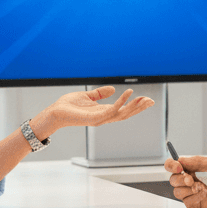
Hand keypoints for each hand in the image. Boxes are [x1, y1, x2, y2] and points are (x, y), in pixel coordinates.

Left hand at [31, 86, 154, 135]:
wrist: (55, 112)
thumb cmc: (68, 106)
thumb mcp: (87, 96)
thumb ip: (99, 94)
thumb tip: (112, 88)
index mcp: (103, 112)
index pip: (123, 110)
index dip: (135, 106)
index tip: (147, 100)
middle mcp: (104, 117)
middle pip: (126, 114)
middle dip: (139, 108)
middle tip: (151, 101)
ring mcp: (100, 119)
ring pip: (122, 114)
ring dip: (134, 106)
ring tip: (144, 99)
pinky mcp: (95, 118)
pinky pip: (112, 110)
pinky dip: (121, 102)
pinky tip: (128, 94)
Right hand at [165, 154, 206, 207]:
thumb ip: (194, 161)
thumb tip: (180, 160)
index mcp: (189, 169)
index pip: (172, 165)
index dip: (171, 165)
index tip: (178, 167)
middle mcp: (187, 181)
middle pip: (173, 180)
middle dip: (180, 179)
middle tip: (191, 180)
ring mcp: (189, 193)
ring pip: (177, 192)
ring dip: (188, 189)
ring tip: (201, 187)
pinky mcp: (194, 204)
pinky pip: (186, 201)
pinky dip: (194, 197)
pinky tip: (203, 194)